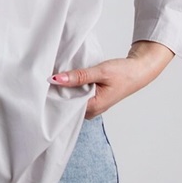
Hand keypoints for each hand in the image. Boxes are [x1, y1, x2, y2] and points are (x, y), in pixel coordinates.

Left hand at [49, 40, 173, 118]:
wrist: (139, 71)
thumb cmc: (123, 72)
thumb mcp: (100, 72)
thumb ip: (78, 76)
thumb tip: (56, 79)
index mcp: (93, 108)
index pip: (65, 106)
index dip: (54, 95)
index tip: (42, 84)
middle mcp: (91, 111)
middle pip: (66, 104)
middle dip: (58, 91)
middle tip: (46, 76)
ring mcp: (92, 106)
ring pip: (71, 99)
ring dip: (65, 88)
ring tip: (56, 75)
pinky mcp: (93, 100)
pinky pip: (77, 96)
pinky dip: (72, 87)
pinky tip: (68, 78)